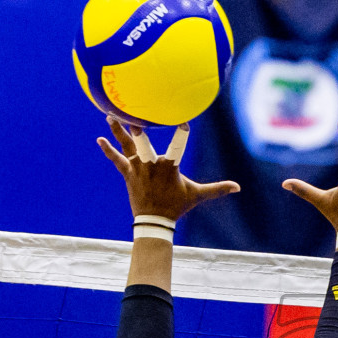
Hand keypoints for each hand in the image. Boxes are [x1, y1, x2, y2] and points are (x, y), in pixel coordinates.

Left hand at [98, 118, 238, 220]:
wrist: (154, 221)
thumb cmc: (177, 206)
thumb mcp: (197, 195)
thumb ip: (217, 189)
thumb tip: (238, 187)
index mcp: (169, 167)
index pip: (178, 146)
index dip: (182, 134)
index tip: (184, 121)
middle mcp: (151, 165)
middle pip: (144, 144)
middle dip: (138, 131)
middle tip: (133, 117)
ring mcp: (138, 168)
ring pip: (128, 147)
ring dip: (119, 132)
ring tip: (110, 116)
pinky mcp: (128, 173)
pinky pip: (116, 160)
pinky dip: (107, 150)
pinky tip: (99, 139)